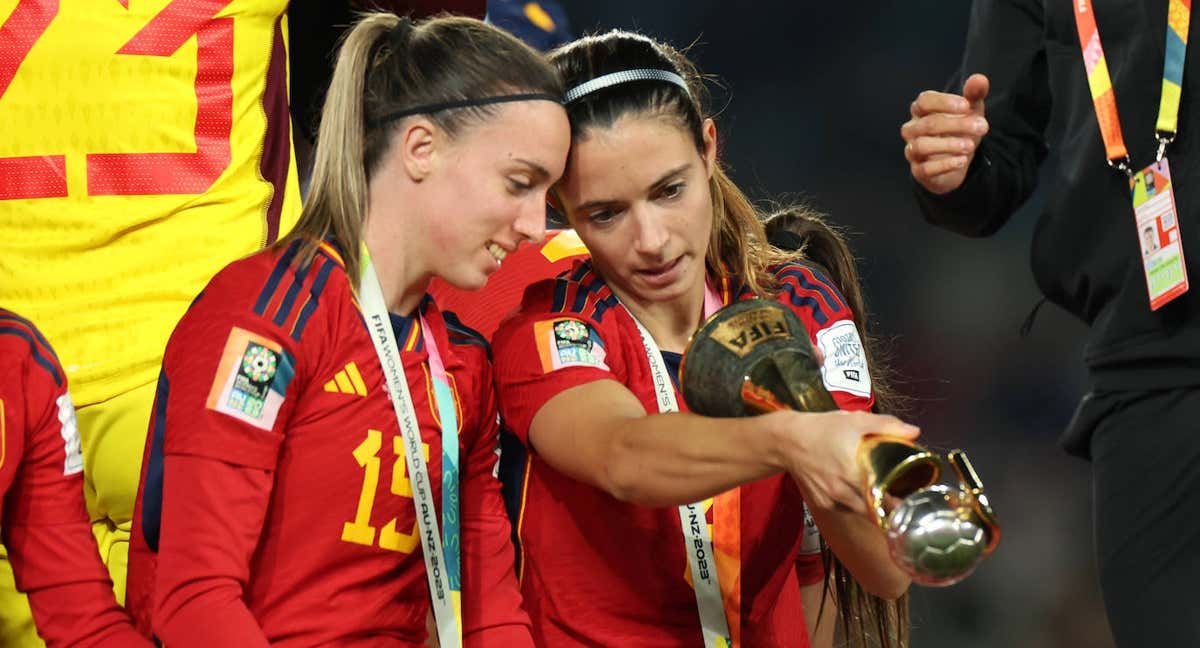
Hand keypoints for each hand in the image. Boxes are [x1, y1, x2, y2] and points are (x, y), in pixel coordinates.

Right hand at [774, 410, 918, 514]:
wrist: (787, 441)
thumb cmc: (823, 429)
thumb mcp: (855, 421)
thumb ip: (886, 425)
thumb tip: (914, 432)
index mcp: (855, 473)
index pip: (884, 500)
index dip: (901, 503)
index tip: (911, 497)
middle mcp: (843, 492)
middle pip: (874, 511)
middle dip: (889, 506)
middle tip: (900, 497)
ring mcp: (832, 500)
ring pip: (860, 512)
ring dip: (871, 506)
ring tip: (880, 494)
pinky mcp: (822, 504)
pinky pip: (844, 509)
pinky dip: (853, 503)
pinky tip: (855, 490)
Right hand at [901, 73, 989, 194]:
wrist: (954, 163)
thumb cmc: (958, 132)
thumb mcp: (970, 112)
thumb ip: (974, 95)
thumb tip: (980, 79)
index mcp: (921, 111)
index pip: (924, 101)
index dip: (944, 102)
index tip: (966, 106)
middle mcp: (912, 130)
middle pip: (927, 124)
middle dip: (956, 125)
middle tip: (982, 127)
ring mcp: (913, 151)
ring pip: (922, 146)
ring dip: (949, 145)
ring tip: (970, 146)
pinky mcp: (918, 171)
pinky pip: (925, 168)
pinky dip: (944, 165)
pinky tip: (961, 161)